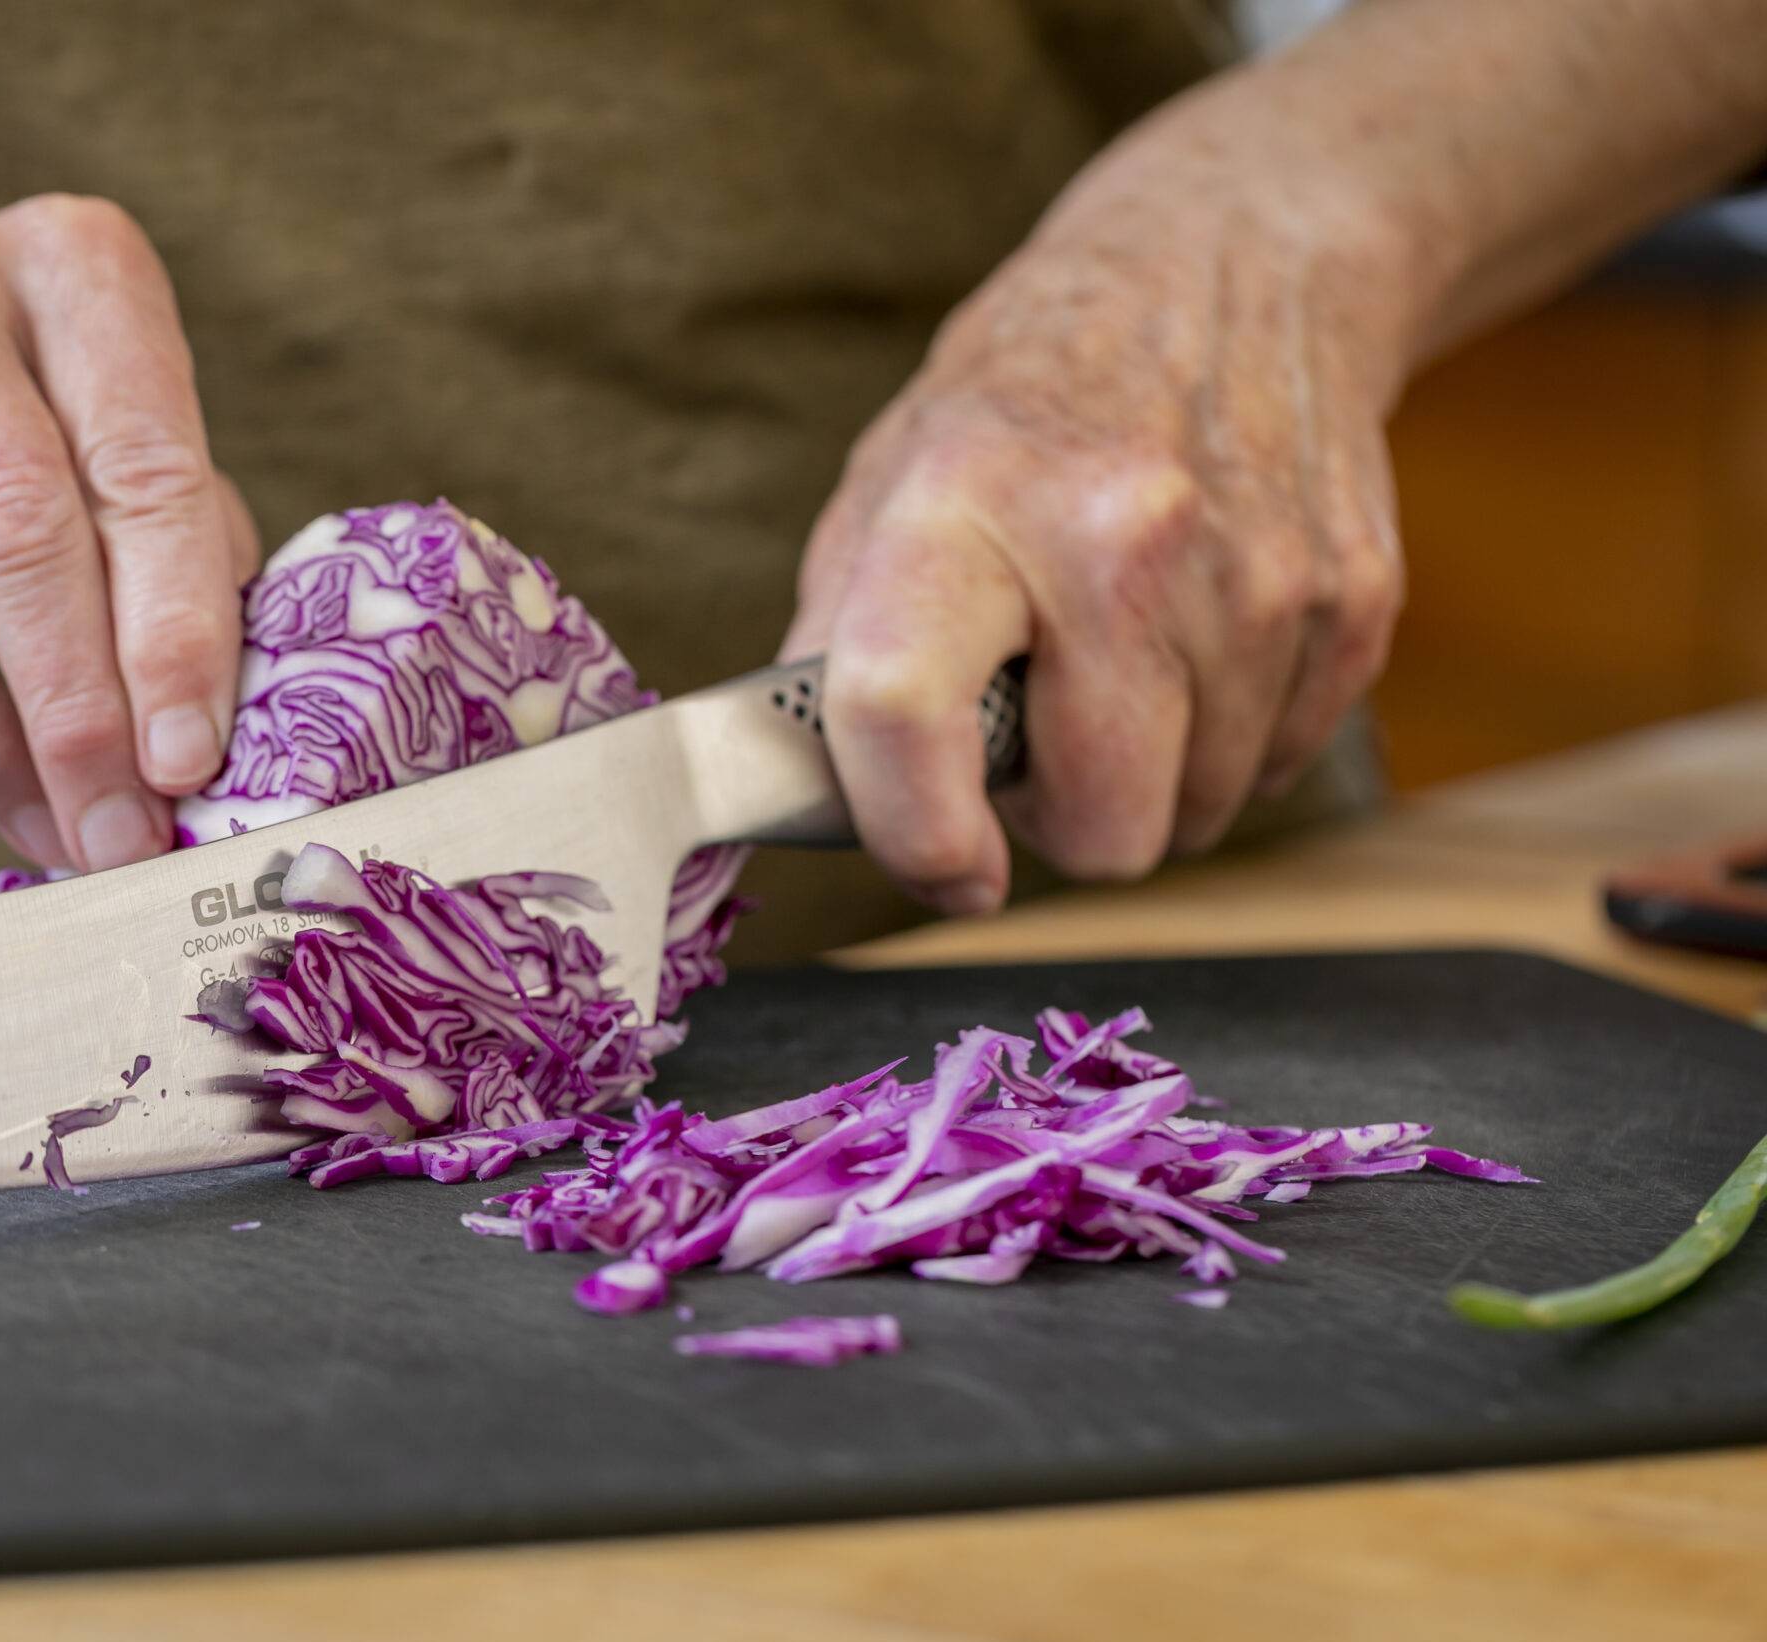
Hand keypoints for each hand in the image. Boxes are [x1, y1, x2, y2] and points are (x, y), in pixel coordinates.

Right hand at [0, 196, 258, 871]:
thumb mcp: (124, 420)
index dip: (172, 631)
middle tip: (130, 830)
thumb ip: (184, 544)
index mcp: (73, 261)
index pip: (140, 463)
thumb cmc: (26, 401)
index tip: (194, 762)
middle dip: (80, 708)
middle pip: (12, 528)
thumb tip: (220, 728)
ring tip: (61, 834)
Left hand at [784, 124, 1416, 915]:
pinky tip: (1199, 630)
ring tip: (1121, 649)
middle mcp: (1119, 539)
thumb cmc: (1036, 393)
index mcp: (965, 505)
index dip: (915, 832)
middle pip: (1101, 827)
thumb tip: (804, 795)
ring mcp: (1256, 575)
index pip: (906, 708)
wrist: (1234, 257)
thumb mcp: (894, 476)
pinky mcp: (1355, 600)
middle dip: (1060, 812)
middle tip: (1038, 719)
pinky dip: (1229, 734)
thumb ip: (838, 643)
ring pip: (1194, 818)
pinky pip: (1274, 770)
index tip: (945, 865)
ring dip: (1150, 771)